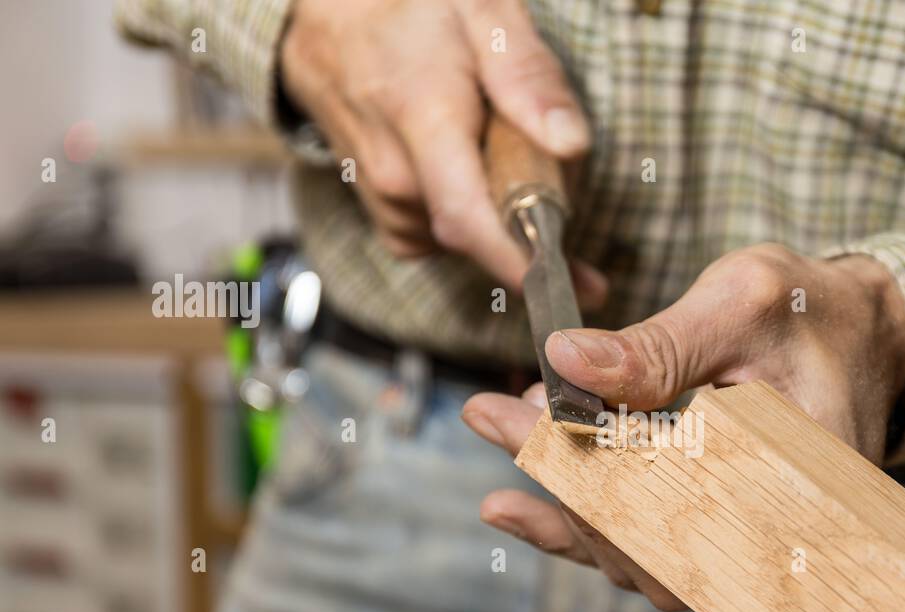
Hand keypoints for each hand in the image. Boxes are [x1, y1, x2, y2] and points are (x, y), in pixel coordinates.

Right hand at [280, 0, 605, 305]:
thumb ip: (528, 78)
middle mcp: (395, 175)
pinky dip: (472, 217)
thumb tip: (571, 144)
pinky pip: (444, 237)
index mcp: (423, 122)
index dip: (521, 263)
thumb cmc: (409, 9)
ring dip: (503, 214)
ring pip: (469, 239)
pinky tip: (473, 172)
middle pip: (485, 235)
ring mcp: (383, 199)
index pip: (469, 221)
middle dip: (533, 222)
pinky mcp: (385, 214)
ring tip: (502, 151)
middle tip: (554, 169)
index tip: (572, 286)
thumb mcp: (483, 13)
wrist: (326, 18)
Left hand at [461, 243, 904, 610]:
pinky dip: (583, 530)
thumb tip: (564, 361)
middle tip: (489, 417)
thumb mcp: (743, 303)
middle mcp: (776, 532)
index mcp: (792, 477)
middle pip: (644, 541)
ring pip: (639, 560)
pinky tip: (523, 505)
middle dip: (554, 481)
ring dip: (560, 508)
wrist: (868, 338)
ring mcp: (751, 545)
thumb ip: (659, 344)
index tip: (506, 414)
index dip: (575, 462)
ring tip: (501, 437)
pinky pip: (648, 555)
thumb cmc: (815, 313)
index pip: (665, 491)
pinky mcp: (727, 537)